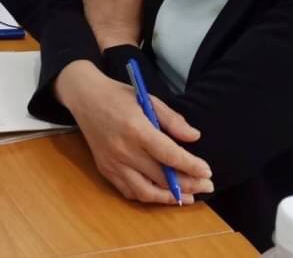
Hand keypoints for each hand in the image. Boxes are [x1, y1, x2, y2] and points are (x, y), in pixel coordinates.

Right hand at [56, 61, 212, 204]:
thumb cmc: (119, 96)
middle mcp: (123, 150)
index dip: (191, 166)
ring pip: (145, 191)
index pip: (169, 155)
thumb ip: (172, 120)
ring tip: (188, 197)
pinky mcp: (105, 170)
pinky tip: (163, 193)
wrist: (85, 98)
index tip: (207, 172)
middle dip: (188, 184)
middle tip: (207, 187)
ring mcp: (112, 163)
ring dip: (169, 197)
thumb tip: (194, 137)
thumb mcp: (148, 99)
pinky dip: (148, 195)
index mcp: (136, 129)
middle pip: (161, 176)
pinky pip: (129, 191)